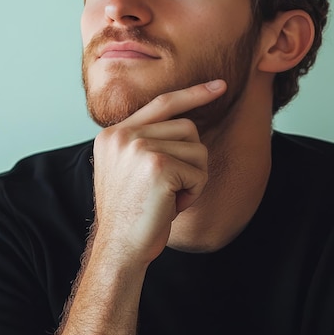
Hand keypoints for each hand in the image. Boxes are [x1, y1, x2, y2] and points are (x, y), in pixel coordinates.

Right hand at [91, 79, 226, 266]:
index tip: (220, 85)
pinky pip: (198, 171)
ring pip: (196, 148)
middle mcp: (123, 135)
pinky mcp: (157, 165)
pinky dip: (194, 191)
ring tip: (169, 197)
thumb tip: (188, 125)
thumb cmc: (131, 214)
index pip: (161, 103)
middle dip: (190, 160)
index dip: (193, 93)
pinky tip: (172, 205)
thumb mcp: (128, 169)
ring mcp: (138, 147)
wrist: (119, 249)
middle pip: (187, 127)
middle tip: (170, 189)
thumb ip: (146, 142)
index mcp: (113, 134)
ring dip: (193, 177)